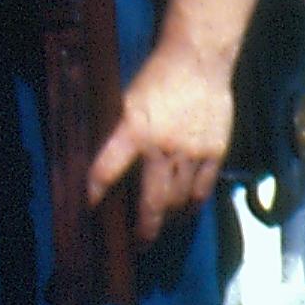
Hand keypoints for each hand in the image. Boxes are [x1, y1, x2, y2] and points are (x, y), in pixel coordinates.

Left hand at [88, 36, 234, 247]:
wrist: (197, 61)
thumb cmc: (156, 78)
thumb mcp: (125, 102)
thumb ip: (119, 132)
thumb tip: (106, 161)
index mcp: (133, 131)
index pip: (106, 171)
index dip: (95, 193)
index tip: (89, 208)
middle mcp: (162, 148)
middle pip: (152, 202)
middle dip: (144, 228)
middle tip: (139, 243)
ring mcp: (192, 153)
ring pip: (180, 201)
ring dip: (170, 219)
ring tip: (161, 228)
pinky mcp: (215, 152)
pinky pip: (204, 190)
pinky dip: (193, 206)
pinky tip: (186, 212)